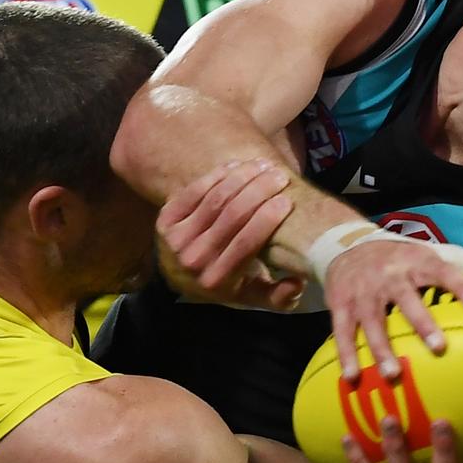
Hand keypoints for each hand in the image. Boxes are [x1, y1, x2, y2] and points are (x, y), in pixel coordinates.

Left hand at [157, 159, 304, 309]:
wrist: (181, 275)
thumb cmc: (227, 281)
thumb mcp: (254, 295)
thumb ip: (279, 297)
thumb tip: (297, 283)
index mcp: (217, 280)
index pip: (246, 242)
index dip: (268, 218)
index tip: (287, 199)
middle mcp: (193, 261)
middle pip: (232, 216)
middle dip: (259, 191)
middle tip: (279, 176)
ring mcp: (175, 239)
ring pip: (215, 199)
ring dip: (242, 178)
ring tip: (263, 165)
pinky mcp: (165, 219)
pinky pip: (194, 191)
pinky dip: (218, 175)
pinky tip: (237, 166)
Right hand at [324, 242, 462, 380]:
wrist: (347, 246)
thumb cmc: (403, 259)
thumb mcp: (435, 252)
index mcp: (418, 262)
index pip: (443, 271)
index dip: (461, 287)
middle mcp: (391, 275)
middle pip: (407, 299)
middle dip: (422, 322)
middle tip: (439, 348)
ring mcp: (363, 291)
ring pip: (373, 320)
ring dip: (381, 348)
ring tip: (393, 374)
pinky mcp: (340, 304)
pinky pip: (342, 331)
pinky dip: (347, 354)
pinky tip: (354, 377)